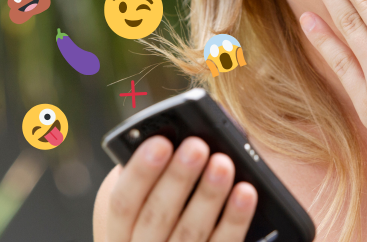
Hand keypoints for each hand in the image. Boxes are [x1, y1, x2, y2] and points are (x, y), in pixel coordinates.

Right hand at [93, 136, 257, 241]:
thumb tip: (185, 136)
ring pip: (189, 232)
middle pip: (156, 216)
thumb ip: (158, 174)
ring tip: (223, 163)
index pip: (123, 202)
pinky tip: (246, 192)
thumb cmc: (167, 216)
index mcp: (120, 230)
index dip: (140, 172)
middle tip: (196, 146)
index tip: (160, 142)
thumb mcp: (150, 200)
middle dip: (178, 178)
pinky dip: (235, 218)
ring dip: (208, 195)